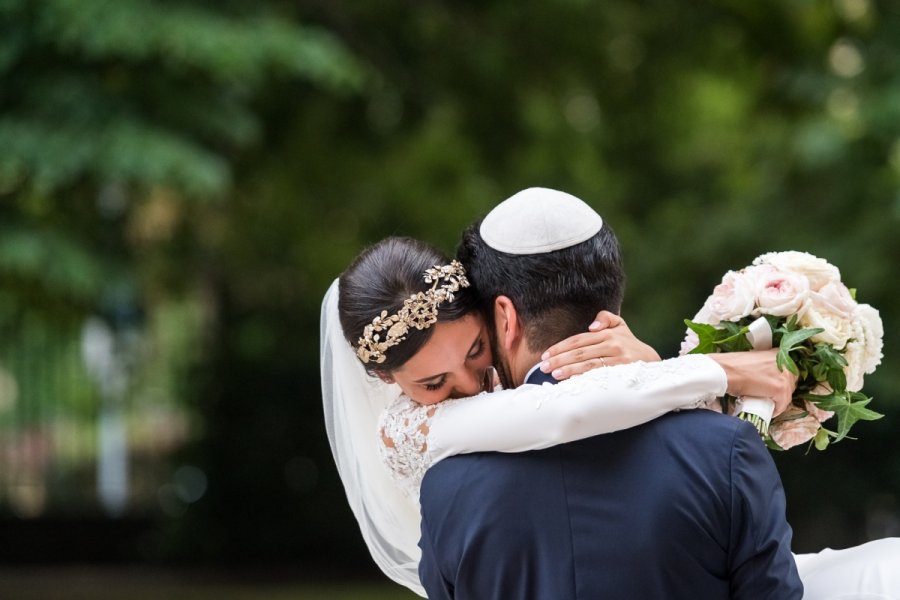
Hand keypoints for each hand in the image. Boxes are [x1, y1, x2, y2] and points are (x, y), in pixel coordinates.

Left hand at [539, 311, 660, 380]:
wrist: (652, 360)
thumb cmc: (629, 343)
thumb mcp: (620, 325)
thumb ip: (605, 318)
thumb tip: (592, 327)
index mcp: (608, 333)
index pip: (577, 340)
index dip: (560, 347)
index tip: (545, 355)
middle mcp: (613, 344)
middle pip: (580, 352)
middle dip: (559, 359)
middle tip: (543, 366)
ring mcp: (619, 358)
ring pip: (589, 364)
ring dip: (569, 369)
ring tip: (554, 375)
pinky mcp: (623, 371)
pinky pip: (601, 375)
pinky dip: (585, 378)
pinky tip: (572, 382)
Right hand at [708, 349, 796, 415]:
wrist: (724, 371)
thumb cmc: (730, 365)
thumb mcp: (751, 359)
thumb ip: (761, 364)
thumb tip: (761, 374)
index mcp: (777, 353)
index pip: (788, 369)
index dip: (782, 379)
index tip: (774, 386)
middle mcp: (784, 362)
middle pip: (791, 381)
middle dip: (783, 390)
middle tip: (771, 396)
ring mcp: (783, 375)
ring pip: (788, 393)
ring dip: (780, 400)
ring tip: (769, 404)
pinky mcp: (780, 388)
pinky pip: (783, 403)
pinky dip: (777, 409)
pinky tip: (770, 411)